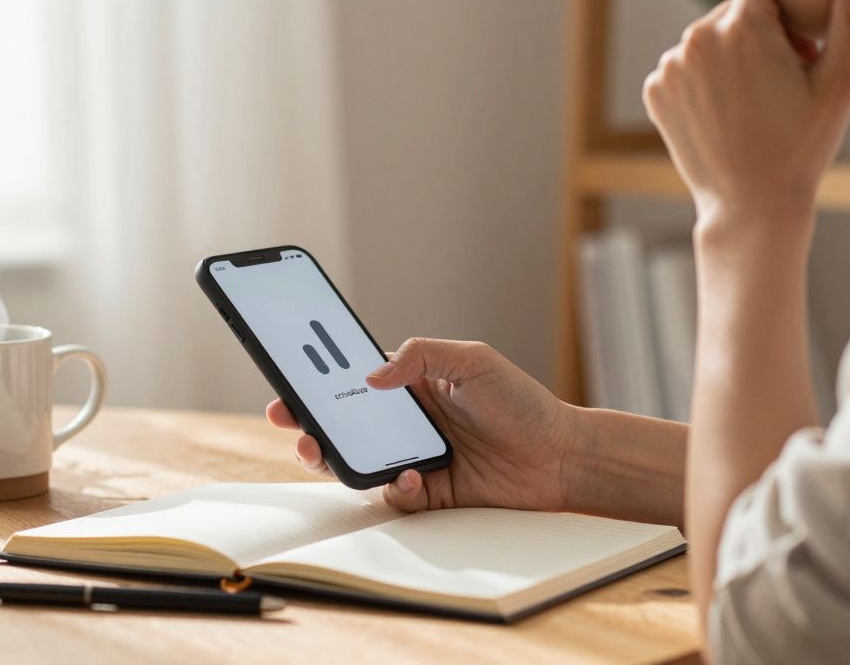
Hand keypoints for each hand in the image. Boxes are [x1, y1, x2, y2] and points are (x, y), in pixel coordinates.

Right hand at [267, 338, 577, 511]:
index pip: (354, 379)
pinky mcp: (429, 492)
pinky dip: (396, 487)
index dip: (319, 380)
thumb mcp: (473, 360)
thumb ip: (421, 355)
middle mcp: (407, 422)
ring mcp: (415, 457)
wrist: (560, 456)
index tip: (289, 380)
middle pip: (344, 423)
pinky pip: (394, 494)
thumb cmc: (522, 402)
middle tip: (290, 421)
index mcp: (412, 384)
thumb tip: (372, 375)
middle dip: (309, 422)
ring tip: (324, 451)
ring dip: (335, 457)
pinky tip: (414, 476)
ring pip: (358, 462)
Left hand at [642, 0, 849, 226]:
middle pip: (731, 16)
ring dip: (727, 60)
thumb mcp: (839, 82)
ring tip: (753, 101)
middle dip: (756, 38)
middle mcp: (698, 38)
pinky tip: (725, 113)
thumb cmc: (801, 146)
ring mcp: (671, 66)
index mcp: (743, 24)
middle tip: (780, 82)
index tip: (798, 57)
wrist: (750, 205)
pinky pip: (683, 70)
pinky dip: (701, 83)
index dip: (785, 21)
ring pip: (706, 43)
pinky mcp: (656, 91)